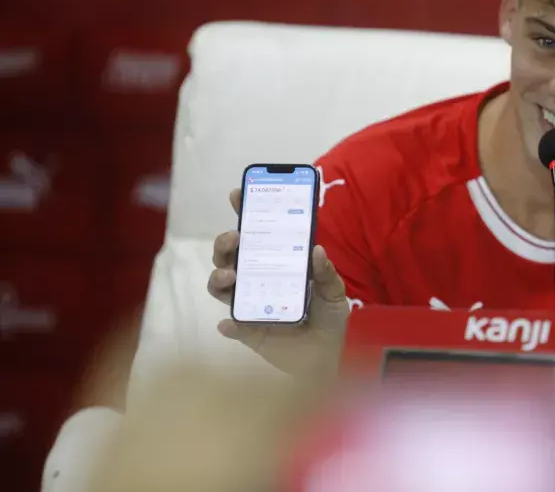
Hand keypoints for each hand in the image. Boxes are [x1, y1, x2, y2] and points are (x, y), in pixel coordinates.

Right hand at [208, 188, 349, 380]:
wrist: (326, 360)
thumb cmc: (327, 321)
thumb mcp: (334, 293)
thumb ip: (327, 273)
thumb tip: (316, 250)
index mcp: (277, 262)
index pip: (257, 233)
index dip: (245, 211)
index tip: (238, 194)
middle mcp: (257, 279)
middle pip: (230, 254)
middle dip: (225, 242)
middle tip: (235, 237)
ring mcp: (249, 304)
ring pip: (221, 284)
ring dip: (219, 276)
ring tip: (230, 275)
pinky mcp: (247, 331)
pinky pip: (232, 324)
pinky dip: (230, 323)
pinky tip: (232, 322)